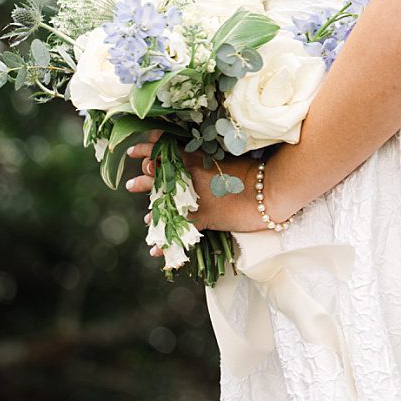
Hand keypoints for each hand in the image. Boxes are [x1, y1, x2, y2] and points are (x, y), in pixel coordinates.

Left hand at [126, 135, 273, 244]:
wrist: (268, 189)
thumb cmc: (253, 170)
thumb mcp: (226, 157)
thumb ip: (207, 156)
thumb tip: (197, 156)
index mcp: (194, 157)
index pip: (163, 149)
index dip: (147, 149)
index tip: (134, 152)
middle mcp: (189, 176)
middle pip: (157, 177)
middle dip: (143, 181)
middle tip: (131, 184)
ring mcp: (194, 198)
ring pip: (164, 205)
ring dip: (153, 213)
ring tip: (146, 220)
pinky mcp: (203, 218)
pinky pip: (179, 231)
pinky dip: (166, 243)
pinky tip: (156, 250)